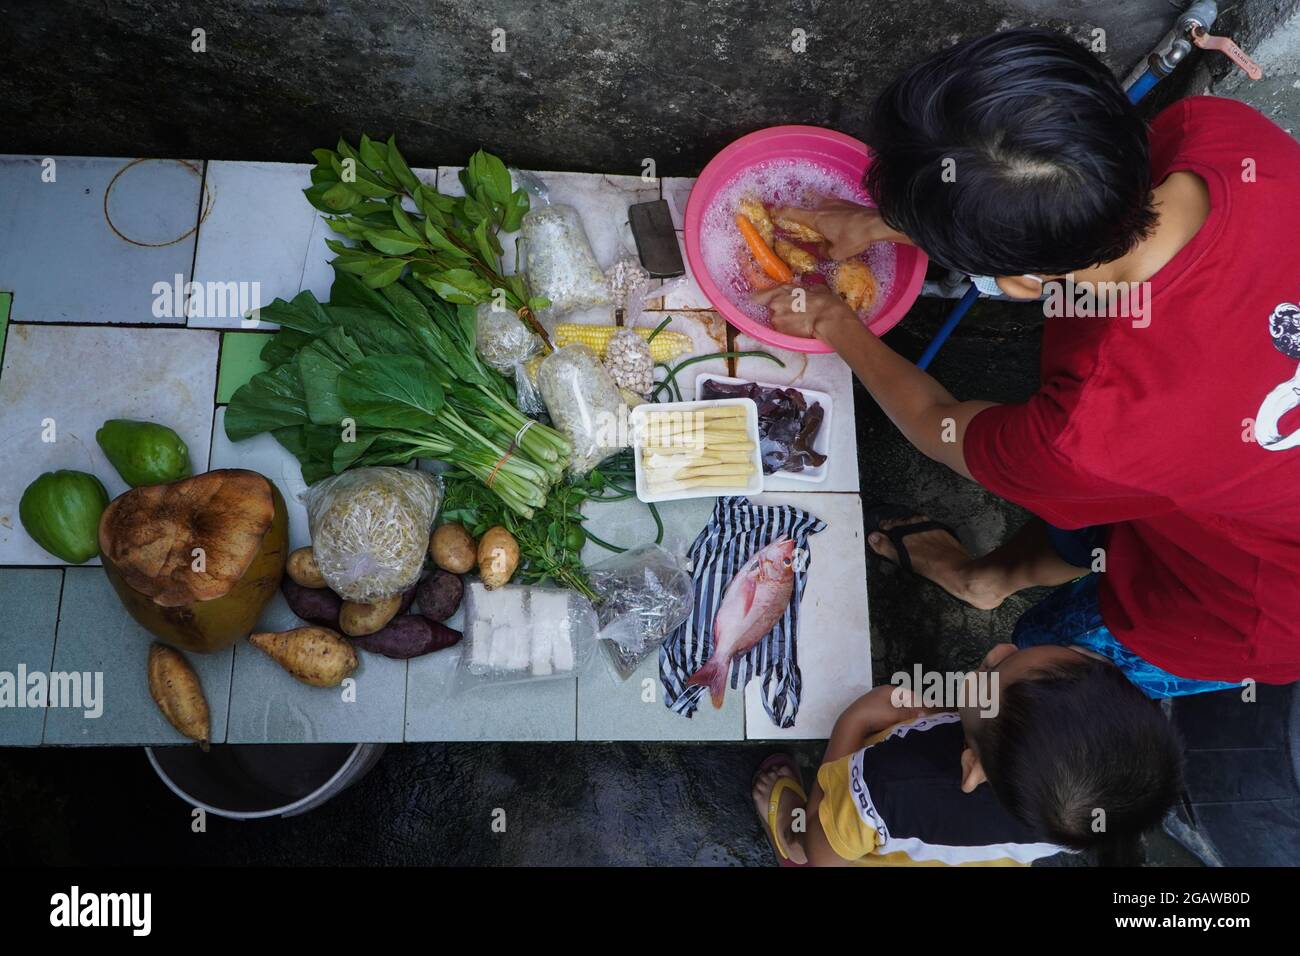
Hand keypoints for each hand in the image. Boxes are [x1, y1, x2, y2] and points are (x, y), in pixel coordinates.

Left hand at [751, 283, 856, 340]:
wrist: (827, 318)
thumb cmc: (824, 302)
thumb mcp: (815, 288)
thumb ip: (805, 289)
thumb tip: (807, 291)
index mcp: (782, 290)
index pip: (759, 295)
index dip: (758, 299)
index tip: (757, 301)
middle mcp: (775, 303)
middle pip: (770, 309)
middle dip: (779, 312)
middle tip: (793, 314)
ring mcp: (776, 318)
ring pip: (776, 321)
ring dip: (784, 322)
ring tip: (799, 323)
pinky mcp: (780, 331)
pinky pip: (781, 331)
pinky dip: (788, 331)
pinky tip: (799, 329)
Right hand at [768, 198, 902, 259]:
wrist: (877, 223)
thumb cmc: (854, 238)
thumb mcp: (837, 253)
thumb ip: (825, 252)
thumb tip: (822, 250)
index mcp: (816, 218)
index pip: (793, 213)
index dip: (781, 212)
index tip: (772, 211)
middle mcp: (823, 207)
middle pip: (808, 209)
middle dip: (803, 217)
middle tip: (802, 225)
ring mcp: (836, 203)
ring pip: (822, 207)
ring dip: (820, 215)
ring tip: (823, 226)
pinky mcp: (847, 203)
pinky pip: (834, 208)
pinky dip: (832, 214)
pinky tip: (839, 223)